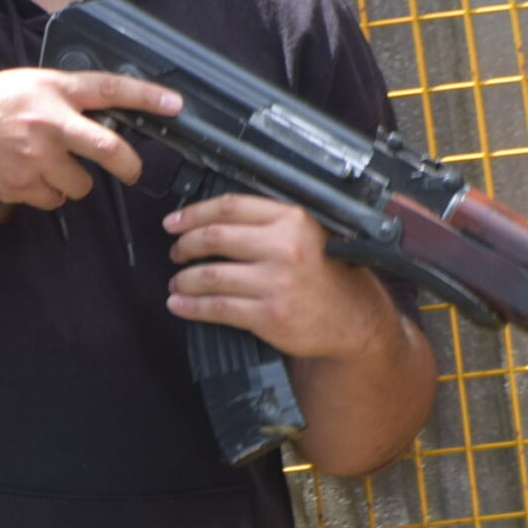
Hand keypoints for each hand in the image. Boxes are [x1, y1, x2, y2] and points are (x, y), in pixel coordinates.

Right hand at [0, 68, 181, 211]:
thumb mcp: (21, 86)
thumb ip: (59, 98)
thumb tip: (99, 115)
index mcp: (50, 87)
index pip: (110, 89)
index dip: (147, 96)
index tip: (176, 104)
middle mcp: (49, 120)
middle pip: (110, 148)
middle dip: (129, 166)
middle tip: (132, 172)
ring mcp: (37, 155)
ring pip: (80, 183)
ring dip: (70, 181)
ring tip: (40, 166)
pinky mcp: (23, 184)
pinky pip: (54, 198)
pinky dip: (45, 194)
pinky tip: (21, 177)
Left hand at [164, 193, 398, 359]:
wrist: (353, 319)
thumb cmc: (327, 275)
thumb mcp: (309, 234)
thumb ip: (269, 222)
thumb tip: (213, 220)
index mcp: (292, 220)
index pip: (229, 208)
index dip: (193, 213)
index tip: (173, 222)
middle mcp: (283, 247)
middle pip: (214, 238)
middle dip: (185, 245)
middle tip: (176, 252)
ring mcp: (275, 283)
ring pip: (210, 276)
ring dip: (183, 280)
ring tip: (176, 283)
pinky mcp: (269, 315)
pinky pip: (218, 308)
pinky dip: (192, 307)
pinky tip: (180, 305)